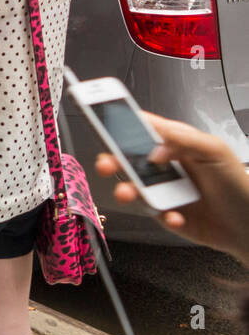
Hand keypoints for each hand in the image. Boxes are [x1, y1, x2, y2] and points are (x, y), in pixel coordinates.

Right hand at [94, 111, 248, 265]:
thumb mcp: (215, 151)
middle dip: (112, 159)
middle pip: (129, 157)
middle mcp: (166, 165)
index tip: (99, 118)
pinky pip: (153, 213)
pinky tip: (175, 215)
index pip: (142, 127)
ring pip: (134, 186)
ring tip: (128, 194)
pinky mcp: (166, 213)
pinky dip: (161, 214)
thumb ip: (183, 139)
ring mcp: (164, 190)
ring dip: (127, 190)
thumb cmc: (239, 185)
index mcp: (175, 143)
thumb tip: (153, 146)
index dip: (120, 121)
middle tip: (106, 164)